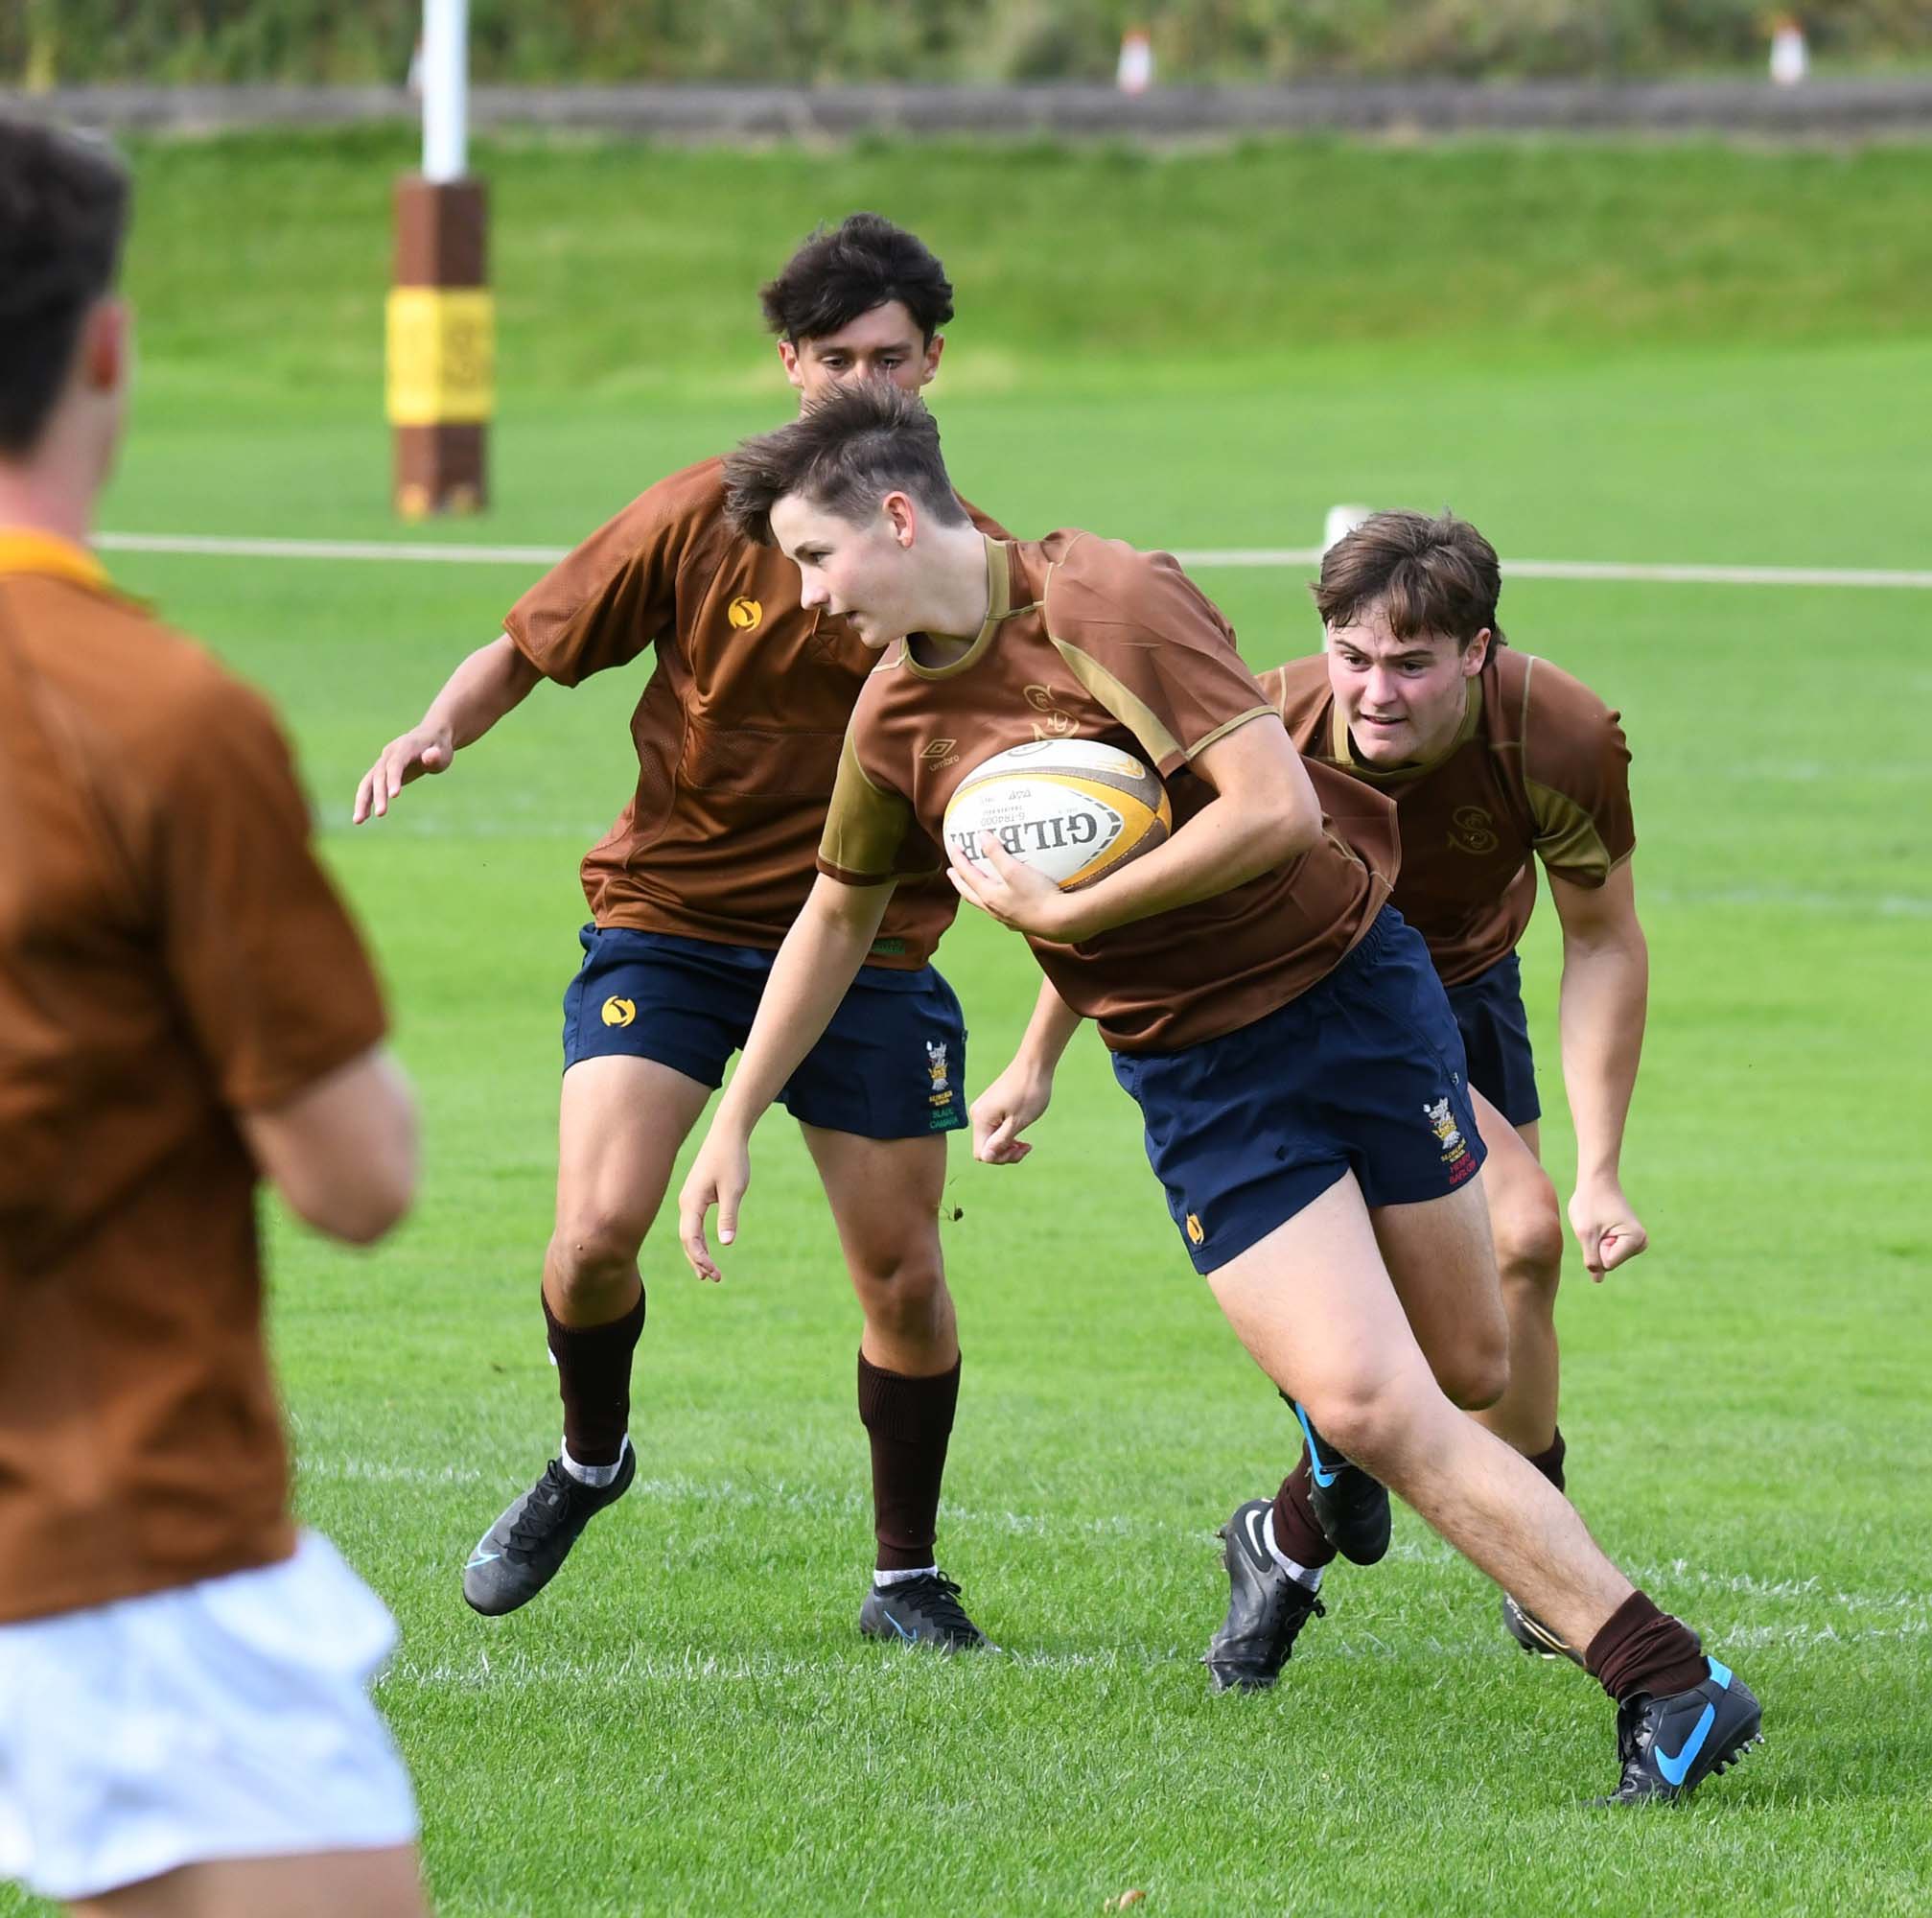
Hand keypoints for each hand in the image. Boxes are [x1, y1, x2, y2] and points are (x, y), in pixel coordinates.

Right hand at [351, 722, 455, 823]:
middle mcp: (390, 753)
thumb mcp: (443, 752)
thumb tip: (430, 757)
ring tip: (358, 821)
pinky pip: (369, 786)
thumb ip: (435, 756)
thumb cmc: (439, 747)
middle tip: (381, 814)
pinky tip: (362, 818)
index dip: (394, 778)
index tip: (394, 796)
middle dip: (379, 794)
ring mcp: (383, 762)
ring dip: (362, 800)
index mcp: (405, 747)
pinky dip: (365, 800)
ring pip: (368, 781)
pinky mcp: (381, 772)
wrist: (430, 737)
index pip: (396, 763)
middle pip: (380, 774)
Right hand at [677, 1127, 750, 1282]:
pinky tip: (707, 1250)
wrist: (728, 1134)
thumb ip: (729, 1215)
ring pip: (689, 1233)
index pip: (691, 1238)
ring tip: (708, 1274)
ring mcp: (690, 1200)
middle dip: (698, 1260)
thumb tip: (726, 1242)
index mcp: (692, 1202)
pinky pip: (694, 1225)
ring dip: (698, 1253)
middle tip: (714, 1279)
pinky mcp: (697, 1197)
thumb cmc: (732, 1159)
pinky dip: (699, 1240)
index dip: (700, 1258)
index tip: (714, 1273)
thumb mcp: (734, 1189)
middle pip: (687, 1239)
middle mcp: (686, 1203)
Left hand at [947, 833, 1089, 942]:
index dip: (958, 859)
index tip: (952, 846)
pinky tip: (1003, 898)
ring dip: (975, 891)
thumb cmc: (1037, 895)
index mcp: (988, 896)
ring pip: (983, 903)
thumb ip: (996, 853)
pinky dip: (994, 900)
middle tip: (951, 871)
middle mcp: (993, 909)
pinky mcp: (1020, 922)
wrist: (1059, 922)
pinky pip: (1000, 909)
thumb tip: (981, 836)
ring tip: (974, 884)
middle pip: (969, 893)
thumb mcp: (1014, 870)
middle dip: (959, 880)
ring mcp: (1006, 918)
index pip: (966, 875)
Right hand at [969, 1055, 1054, 1163]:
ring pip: (991, 1138)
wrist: (1034, 1064)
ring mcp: (984, 1109)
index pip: (981, 1153)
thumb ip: (1000, 1141)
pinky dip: (1007, 1134)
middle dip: (1005, 1152)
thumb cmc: (1029, 1091)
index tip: (1019, 1148)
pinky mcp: (991, 1105)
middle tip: (1026, 1147)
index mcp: (981, 1119)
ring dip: (1008, 1144)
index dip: (1000, 1158)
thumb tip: (985, 1157)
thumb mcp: (1018, 1122)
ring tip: (1026, 1143)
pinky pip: (995, 1128)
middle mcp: (977, 1114)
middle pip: (986, 1147)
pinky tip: (1021, 1132)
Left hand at [1568, 1176, 1648, 1280]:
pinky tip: (1602, 1226)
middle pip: (1608, 1263)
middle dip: (1596, 1247)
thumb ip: (1592, 1260)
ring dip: (1596, 1244)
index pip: (1606, 1264)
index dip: (1595, 1247)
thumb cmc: (1589, 1204)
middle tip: (1597, 1225)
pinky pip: (1607, 1252)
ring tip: (1599, 1224)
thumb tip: (1597, 1280)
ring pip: (1607, 1259)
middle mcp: (1641, 1243)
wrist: (1596, 1182)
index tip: (1597, 1227)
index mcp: (1635, 1240)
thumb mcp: (1585, 1233)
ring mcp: (1636, 1243)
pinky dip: (1599, 1241)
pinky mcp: (1628, 1241)